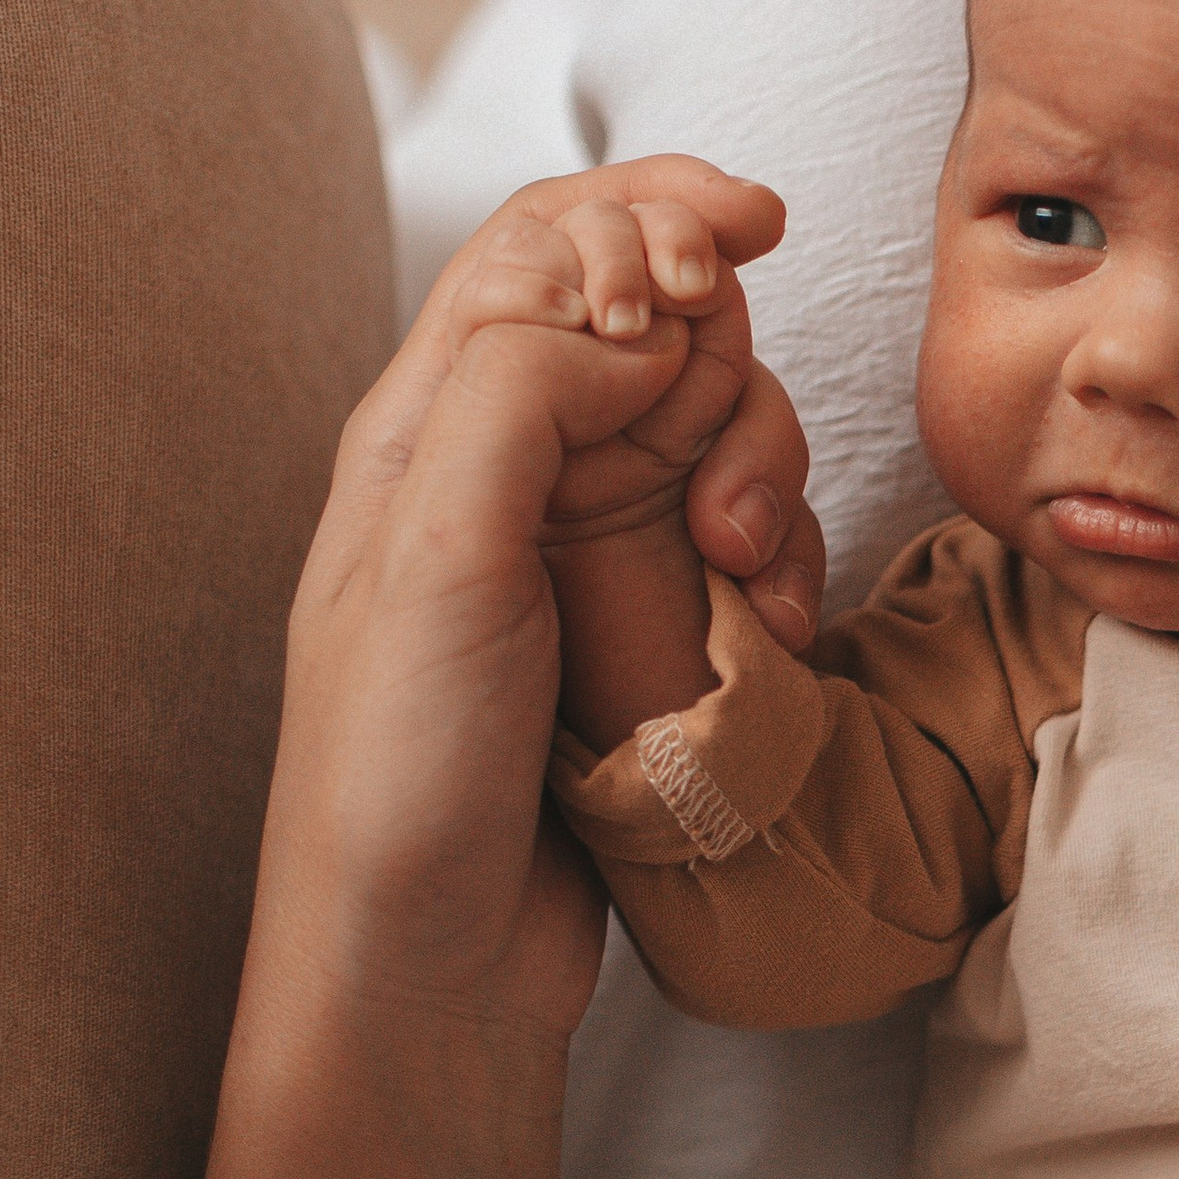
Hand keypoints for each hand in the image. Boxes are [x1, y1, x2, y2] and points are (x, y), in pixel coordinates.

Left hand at [272, 193, 799, 1054]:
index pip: (548, 242)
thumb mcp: (437, 550)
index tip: (755, 229)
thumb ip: (527, 393)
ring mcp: (581, 552)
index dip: (654, 208)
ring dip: (766, 478)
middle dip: (727, 371)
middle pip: (657, 327)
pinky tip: (767, 631)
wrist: (430, 970)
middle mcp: (504, 469)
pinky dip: (779, 563)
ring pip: (716, 434)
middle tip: (729, 482)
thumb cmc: (400, 774)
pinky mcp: (644, 632)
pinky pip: (741, 543)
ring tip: (749, 576)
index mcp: (428, 422)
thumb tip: (642, 315)